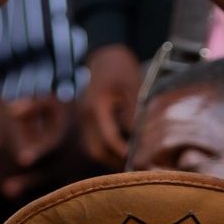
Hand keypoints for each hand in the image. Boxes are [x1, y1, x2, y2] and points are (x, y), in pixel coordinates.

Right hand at [79, 44, 140, 167]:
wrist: (104, 55)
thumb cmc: (120, 69)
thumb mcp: (132, 87)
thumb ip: (134, 114)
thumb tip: (139, 140)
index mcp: (96, 106)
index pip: (108, 138)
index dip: (123, 152)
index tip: (138, 161)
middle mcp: (85, 116)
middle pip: (96, 150)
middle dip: (115, 162)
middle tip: (136, 168)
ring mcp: (83, 120)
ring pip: (93, 149)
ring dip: (109, 159)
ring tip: (130, 163)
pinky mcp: (86, 122)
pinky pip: (93, 143)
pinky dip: (106, 151)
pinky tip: (121, 153)